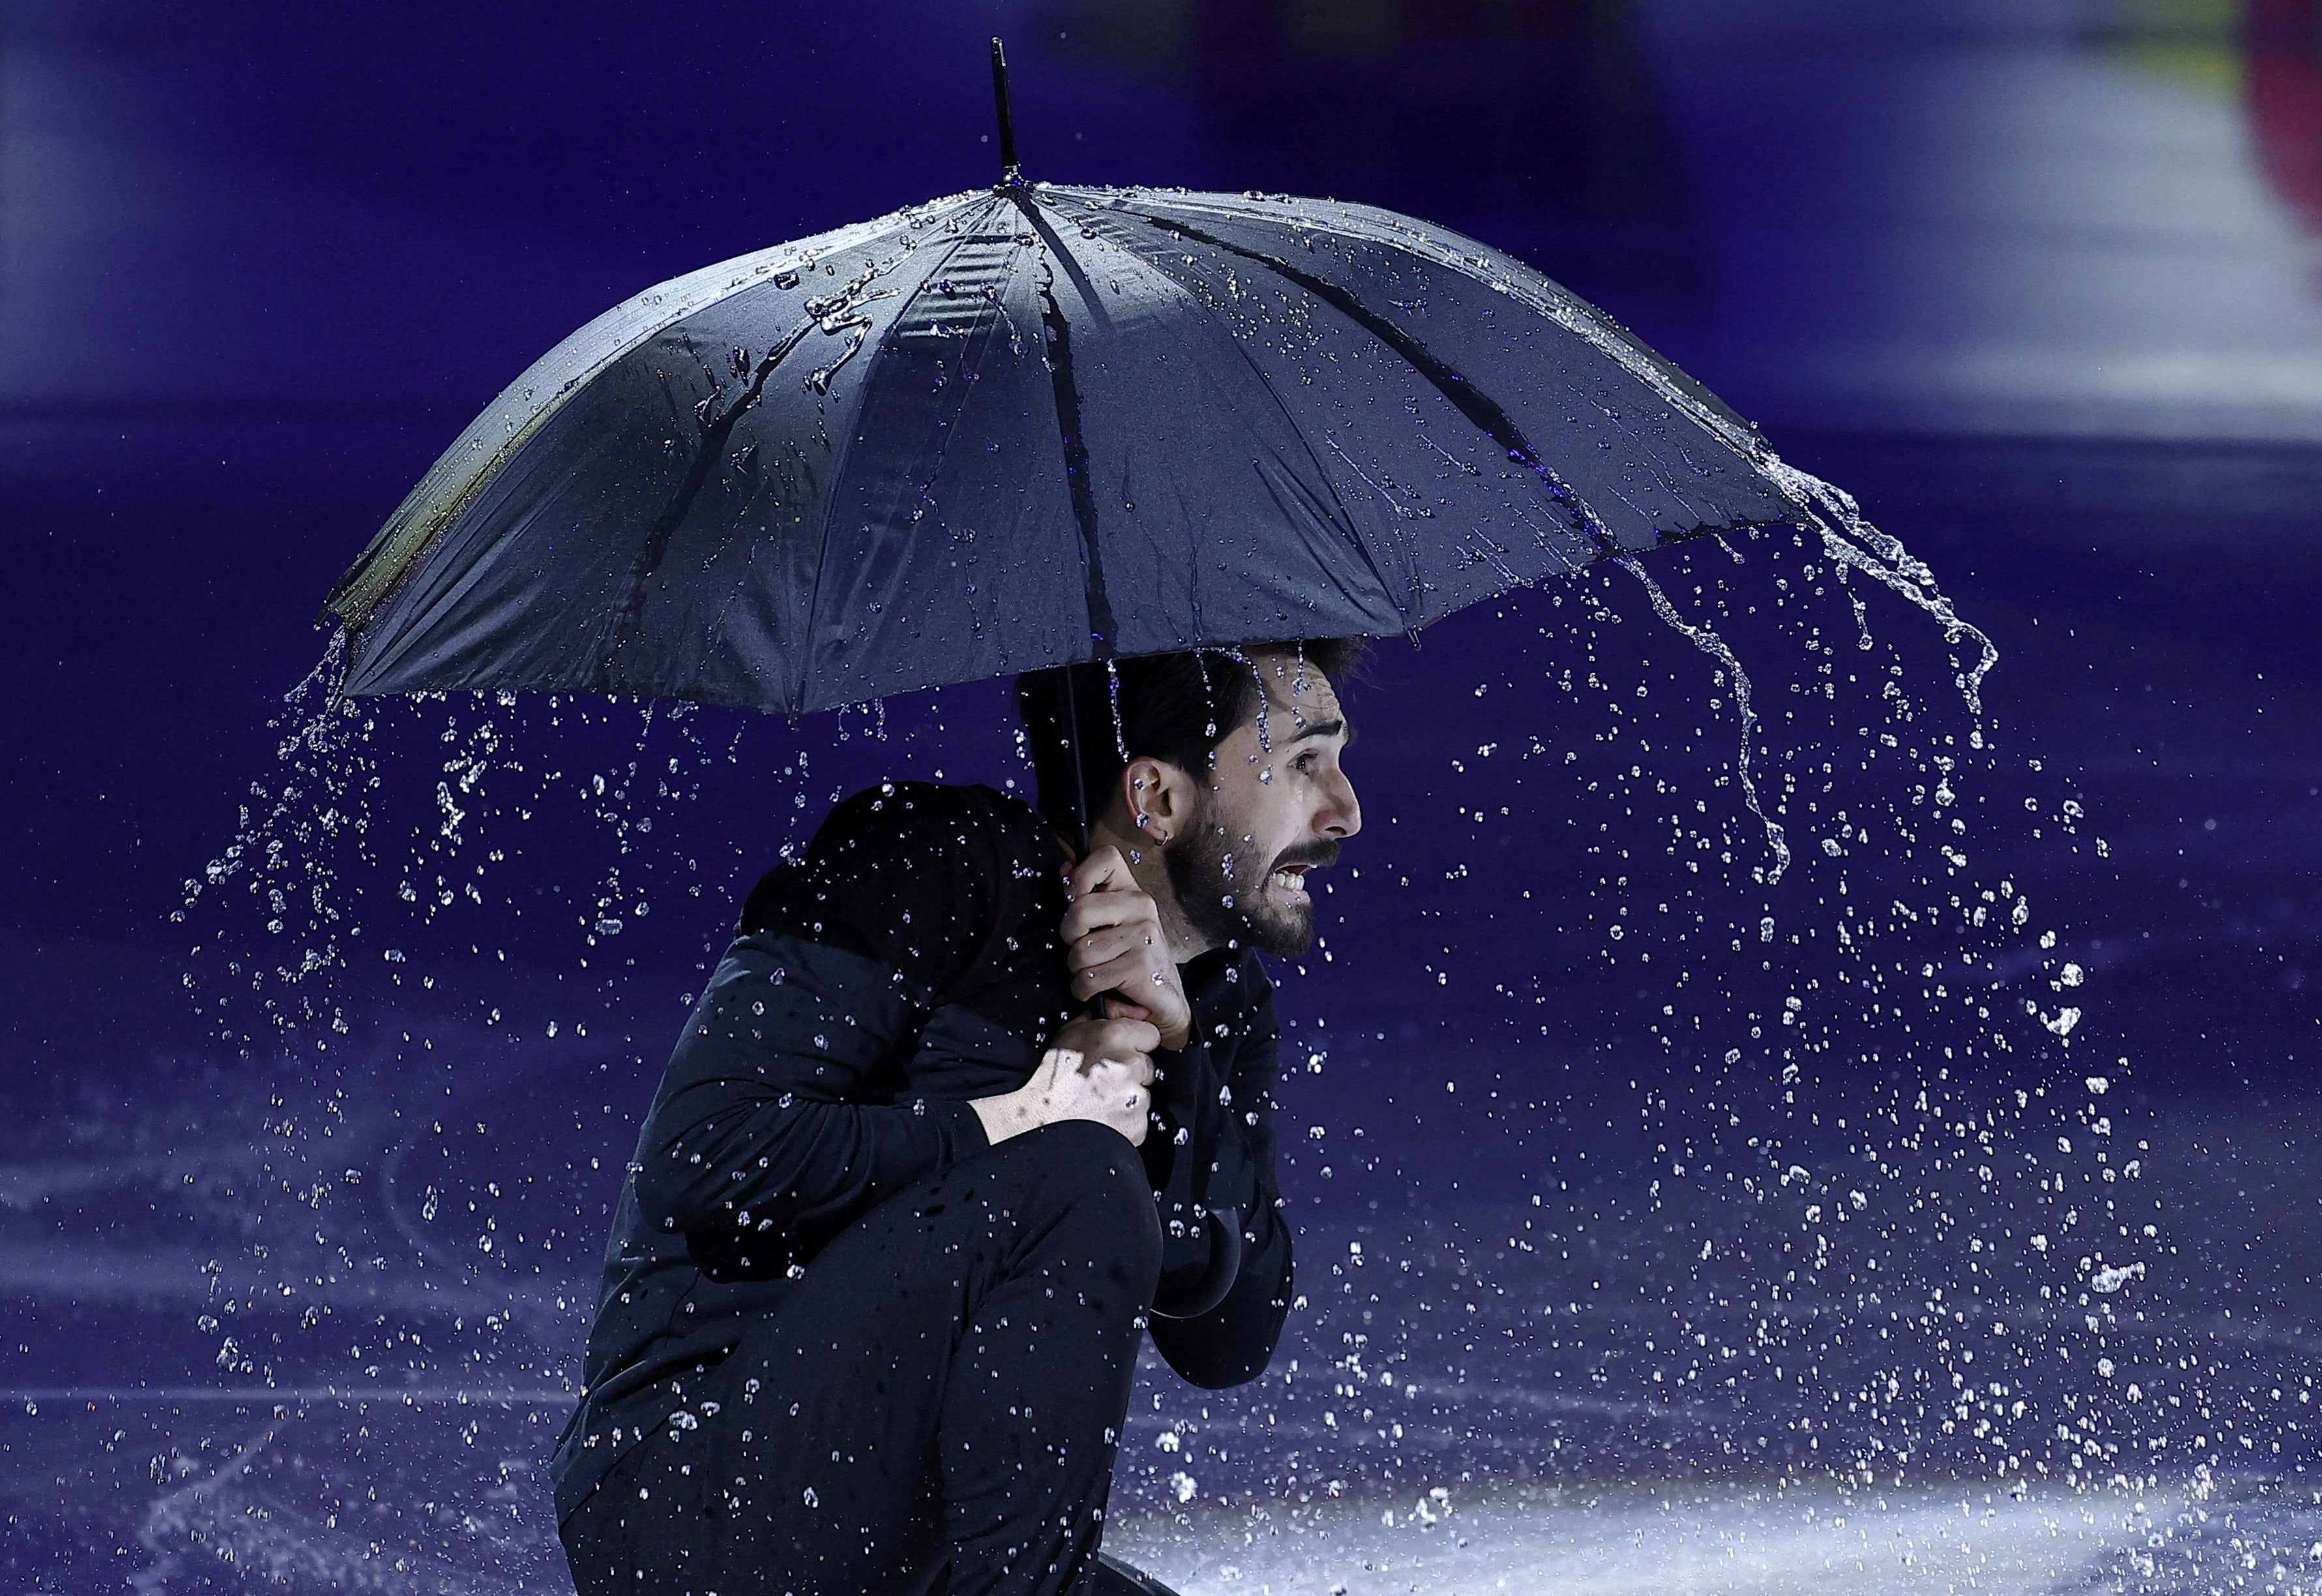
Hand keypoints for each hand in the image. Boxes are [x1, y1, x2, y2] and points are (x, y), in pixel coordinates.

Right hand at [971, 1015, 1157, 1146]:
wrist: (1039, 1120)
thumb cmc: (1051, 1079)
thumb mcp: (1068, 1035)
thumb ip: (1095, 1021)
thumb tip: (1112, 1013)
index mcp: (1115, 1036)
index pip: (1150, 1035)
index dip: (1137, 1044)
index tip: (1124, 1052)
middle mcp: (1130, 1064)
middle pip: (1148, 1065)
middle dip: (1132, 1072)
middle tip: (1105, 1080)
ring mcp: (1136, 1097)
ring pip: (1143, 1094)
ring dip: (1128, 1098)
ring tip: (1100, 1101)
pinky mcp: (1137, 1125)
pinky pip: (1139, 1120)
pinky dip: (1125, 1121)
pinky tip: (1104, 1117)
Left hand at [1061, 846, 1192, 1051]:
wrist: (1165, 998)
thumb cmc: (1130, 959)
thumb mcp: (1112, 924)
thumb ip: (1088, 896)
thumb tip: (1065, 870)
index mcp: (1132, 892)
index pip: (1106, 857)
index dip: (1081, 875)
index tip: (1074, 899)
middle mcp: (1142, 907)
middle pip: (1079, 910)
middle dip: (1069, 936)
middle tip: (1080, 949)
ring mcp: (1144, 935)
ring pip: (1081, 951)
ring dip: (1077, 970)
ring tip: (1093, 972)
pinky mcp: (1141, 965)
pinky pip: (1090, 978)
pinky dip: (1084, 990)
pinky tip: (1095, 991)